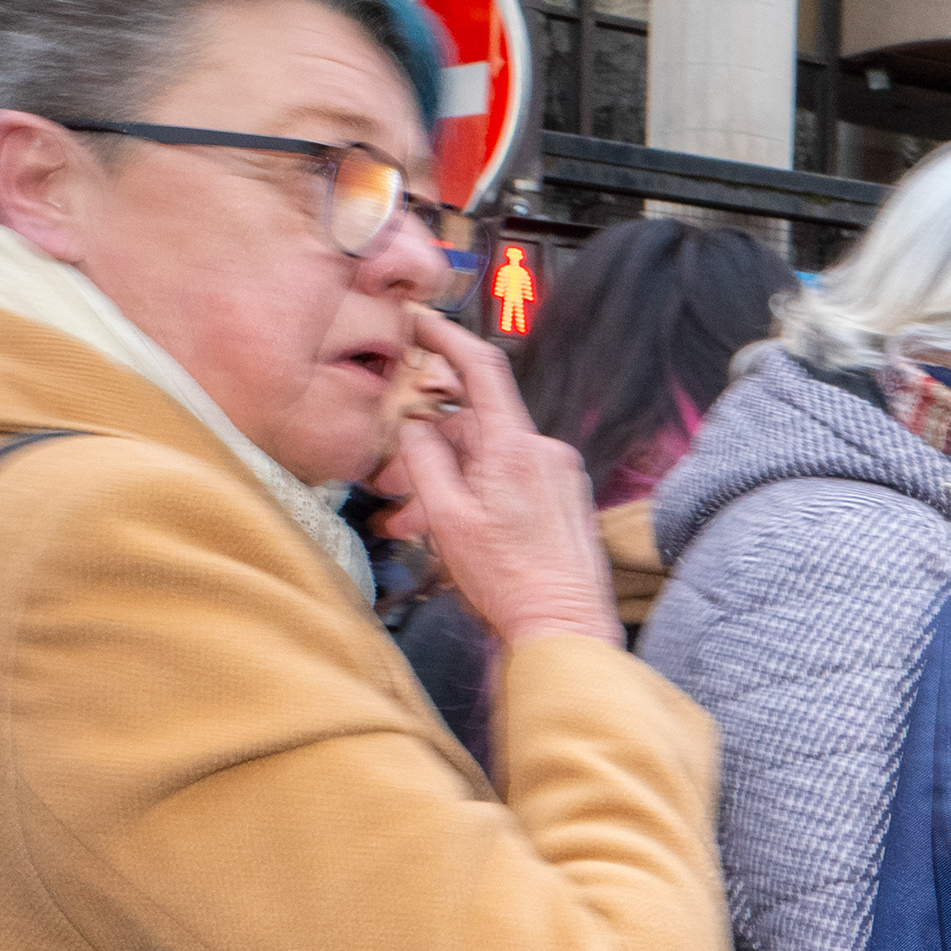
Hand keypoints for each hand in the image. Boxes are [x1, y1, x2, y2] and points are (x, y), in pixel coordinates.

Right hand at [372, 306, 622, 648]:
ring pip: (483, 459)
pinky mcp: (560, 500)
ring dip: (441, 482)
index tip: (417, 322)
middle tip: (385, 482)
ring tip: (408, 523)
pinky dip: (471, 495)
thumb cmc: (511, 581)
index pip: (481, 367)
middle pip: (471, 426)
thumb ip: (424, 459)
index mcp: (516, 446)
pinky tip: (444, 529)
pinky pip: (505, 481)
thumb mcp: (447, 517)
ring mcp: (556, 476)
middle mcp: (543, 452)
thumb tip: (414, 425)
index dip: (445, 337)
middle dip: (422, 450)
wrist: (565, 628)